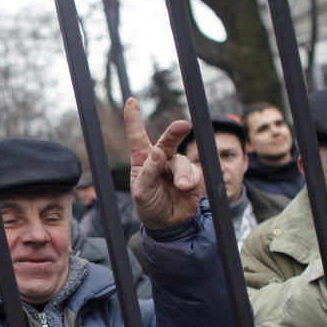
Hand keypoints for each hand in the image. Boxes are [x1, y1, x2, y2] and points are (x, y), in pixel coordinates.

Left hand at [125, 98, 203, 229]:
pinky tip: (187, 189)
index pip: (137, 136)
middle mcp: (159, 159)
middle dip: (175, 131)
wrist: (170, 225)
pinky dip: (191, 180)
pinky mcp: (192, 175)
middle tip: (183, 126)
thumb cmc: (150, 207)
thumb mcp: (142, 193)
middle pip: (167, 139)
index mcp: (142, 160)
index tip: (131, 101)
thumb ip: (148, 173)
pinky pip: (195, 171)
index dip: (133, 119)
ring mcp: (176, 167)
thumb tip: (157, 152)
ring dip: (183, 174)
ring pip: (182, 161)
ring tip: (182, 187)